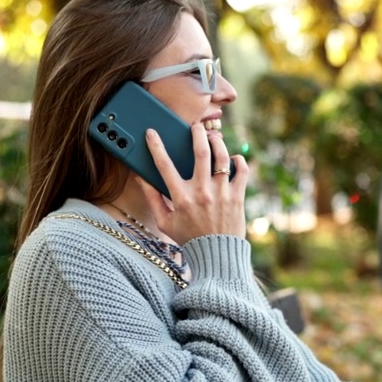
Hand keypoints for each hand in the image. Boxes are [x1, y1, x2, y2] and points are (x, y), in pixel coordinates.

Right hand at [139, 122, 248, 241]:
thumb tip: (140, 178)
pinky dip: (239, 161)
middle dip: (197, 133)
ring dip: (218, 142)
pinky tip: (232, 158)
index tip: (151, 133)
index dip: (155, 146)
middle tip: (195, 126)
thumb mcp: (165, 222)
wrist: (217, 255)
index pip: (164, 166)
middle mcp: (202, 192)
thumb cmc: (189, 238)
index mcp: (181, 198)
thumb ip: (152, 199)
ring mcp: (222, 193)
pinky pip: (241, 171)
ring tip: (213, 138)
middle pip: (201, 152)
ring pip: (222, 157)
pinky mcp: (237, 196)